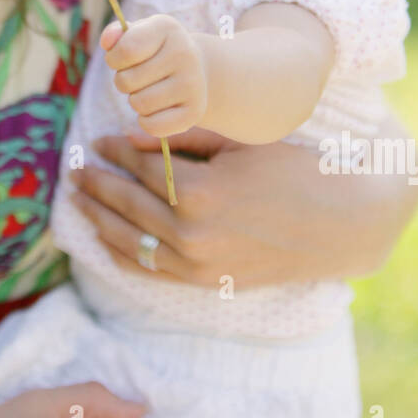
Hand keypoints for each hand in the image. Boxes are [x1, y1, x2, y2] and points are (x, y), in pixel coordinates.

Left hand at [69, 109, 417, 287]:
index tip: (97, 142)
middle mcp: (191, 233)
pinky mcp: (206, 282)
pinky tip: (106, 240)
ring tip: (81, 201)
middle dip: (97, 185)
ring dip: (100, 220)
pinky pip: (150, 271)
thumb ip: (183, 138)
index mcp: (199, 191)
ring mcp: (197, 264)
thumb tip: (133, 135)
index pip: (140, 166)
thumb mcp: (240, 142)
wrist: (341, 223)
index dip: (114, 152)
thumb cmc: (295, 169)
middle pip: (127, 204)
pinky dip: (123, 255)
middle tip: (76, 170)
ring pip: (130, 242)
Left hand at [100, 15, 206, 137]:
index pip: (126, 50)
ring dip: (135, 100)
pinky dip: (146, 121)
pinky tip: (157, 108)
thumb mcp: (138, 34)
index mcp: (167, 28)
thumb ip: (117, 34)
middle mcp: (185, 54)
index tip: (121, 59)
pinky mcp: (195, 112)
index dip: (114, 59)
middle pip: (126, 81)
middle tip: (140, 76)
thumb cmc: (156, 51)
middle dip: (124, 81)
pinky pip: (152, 126)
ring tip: (150, 90)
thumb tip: (107, 41)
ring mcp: (193, 84)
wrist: (197, 70)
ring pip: (139, 104)